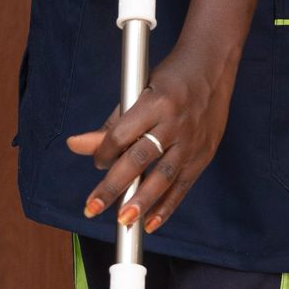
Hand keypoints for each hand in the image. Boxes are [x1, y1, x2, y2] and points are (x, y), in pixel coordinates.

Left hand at [67, 36, 237, 236]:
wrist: (213, 65)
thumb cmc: (169, 78)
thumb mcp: (138, 92)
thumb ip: (111, 124)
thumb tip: (75, 145)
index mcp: (156, 103)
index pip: (122, 135)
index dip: (104, 153)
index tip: (97, 162)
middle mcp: (175, 123)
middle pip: (139, 160)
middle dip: (114, 186)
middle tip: (92, 207)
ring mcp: (192, 141)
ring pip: (163, 177)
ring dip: (141, 202)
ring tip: (123, 220)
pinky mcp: (204, 153)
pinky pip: (183, 185)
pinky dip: (167, 206)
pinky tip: (150, 223)